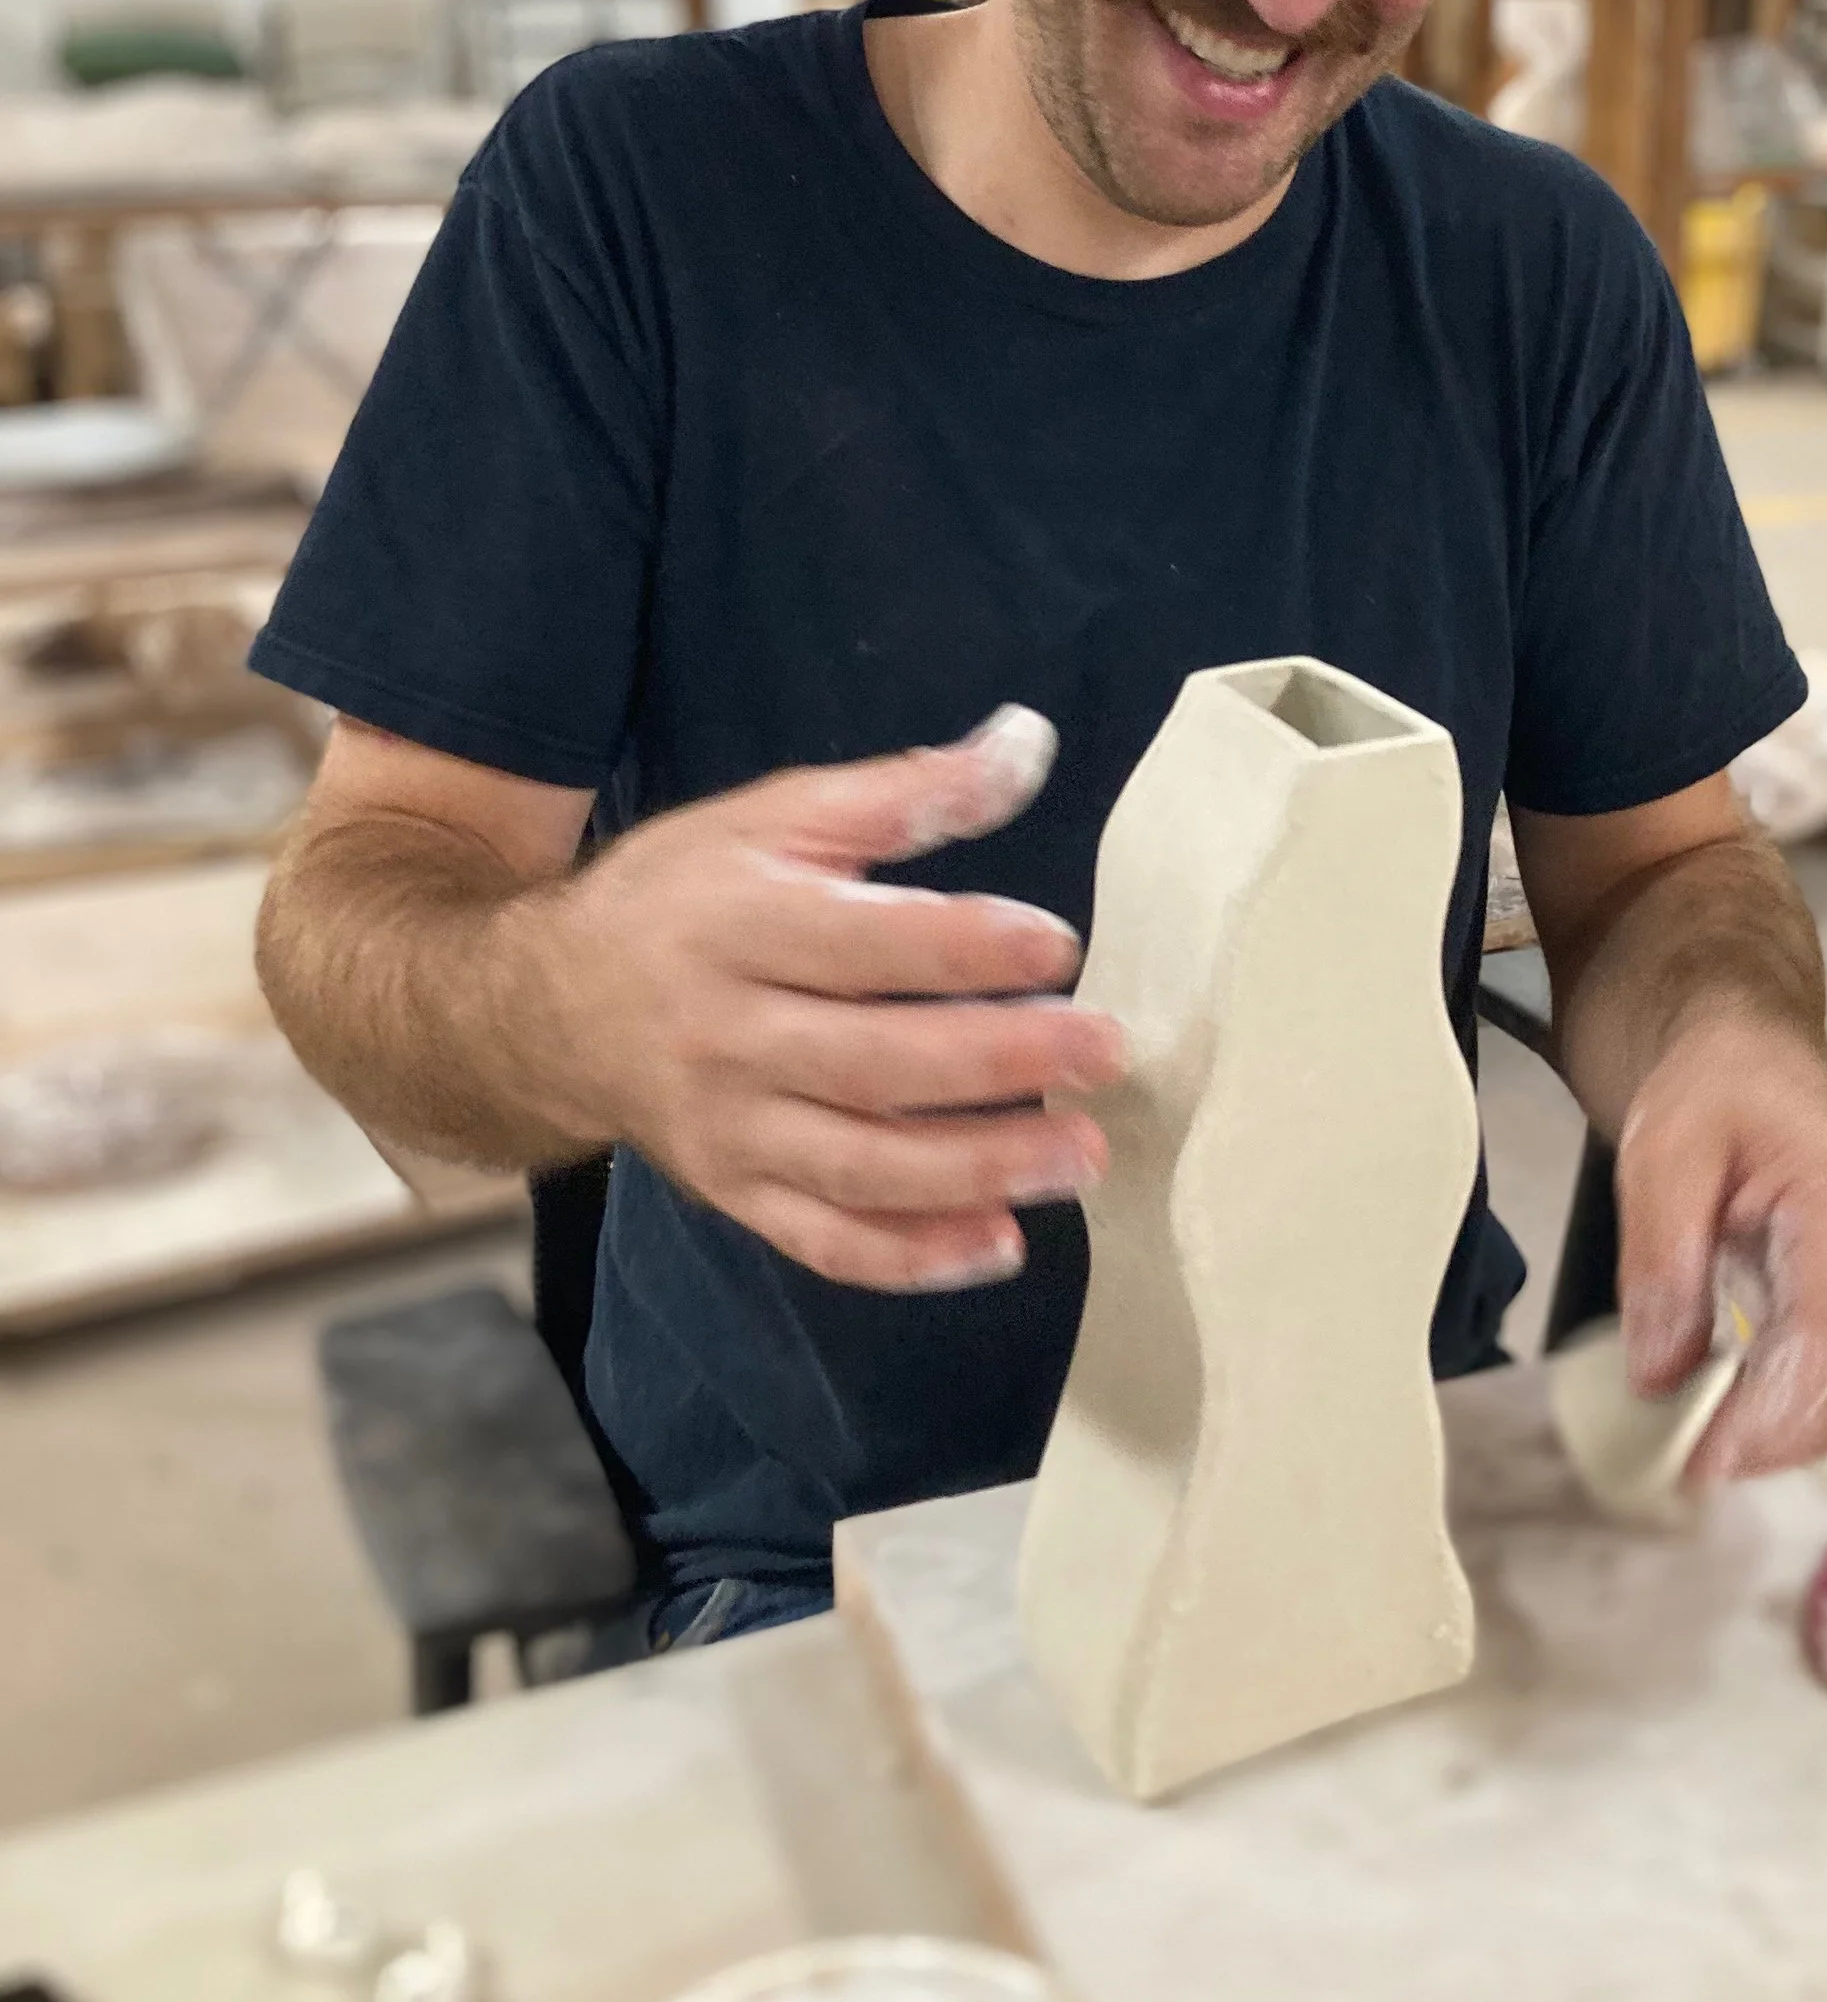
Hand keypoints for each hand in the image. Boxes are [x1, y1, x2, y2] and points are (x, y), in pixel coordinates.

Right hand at [528, 707, 1123, 1295]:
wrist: (545, 1008)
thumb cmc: (684, 896)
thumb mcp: (775, 815)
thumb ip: (904, 790)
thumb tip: (1030, 743)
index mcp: (740, 926)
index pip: (864, 945)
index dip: (965, 948)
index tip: (1059, 947)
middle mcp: (728, 1038)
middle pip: (875, 1065)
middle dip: (1000, 1064)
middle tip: (1105, 1053)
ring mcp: (729, 1131)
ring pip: (861, 1168)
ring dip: (979, 1171)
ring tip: (1081, 1156)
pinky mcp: (732, 1196)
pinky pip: (824, 1243)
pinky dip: (913, 1258)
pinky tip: (1000, 1243)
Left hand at [1613, 1015, 1826, 1482]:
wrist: (1754, 1058)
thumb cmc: (1714, 1092)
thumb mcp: (1663, 1153)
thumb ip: (1662, 1260)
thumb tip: (1658, 1377)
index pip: (1820, 1347)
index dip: (1761, 1422)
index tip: (1692, 1464)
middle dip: (1758, 1444)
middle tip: (1670, 1465)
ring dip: (1766, 1436)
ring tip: (1682, 1442)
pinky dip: (1776, 1412)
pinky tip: (1713, 1411)